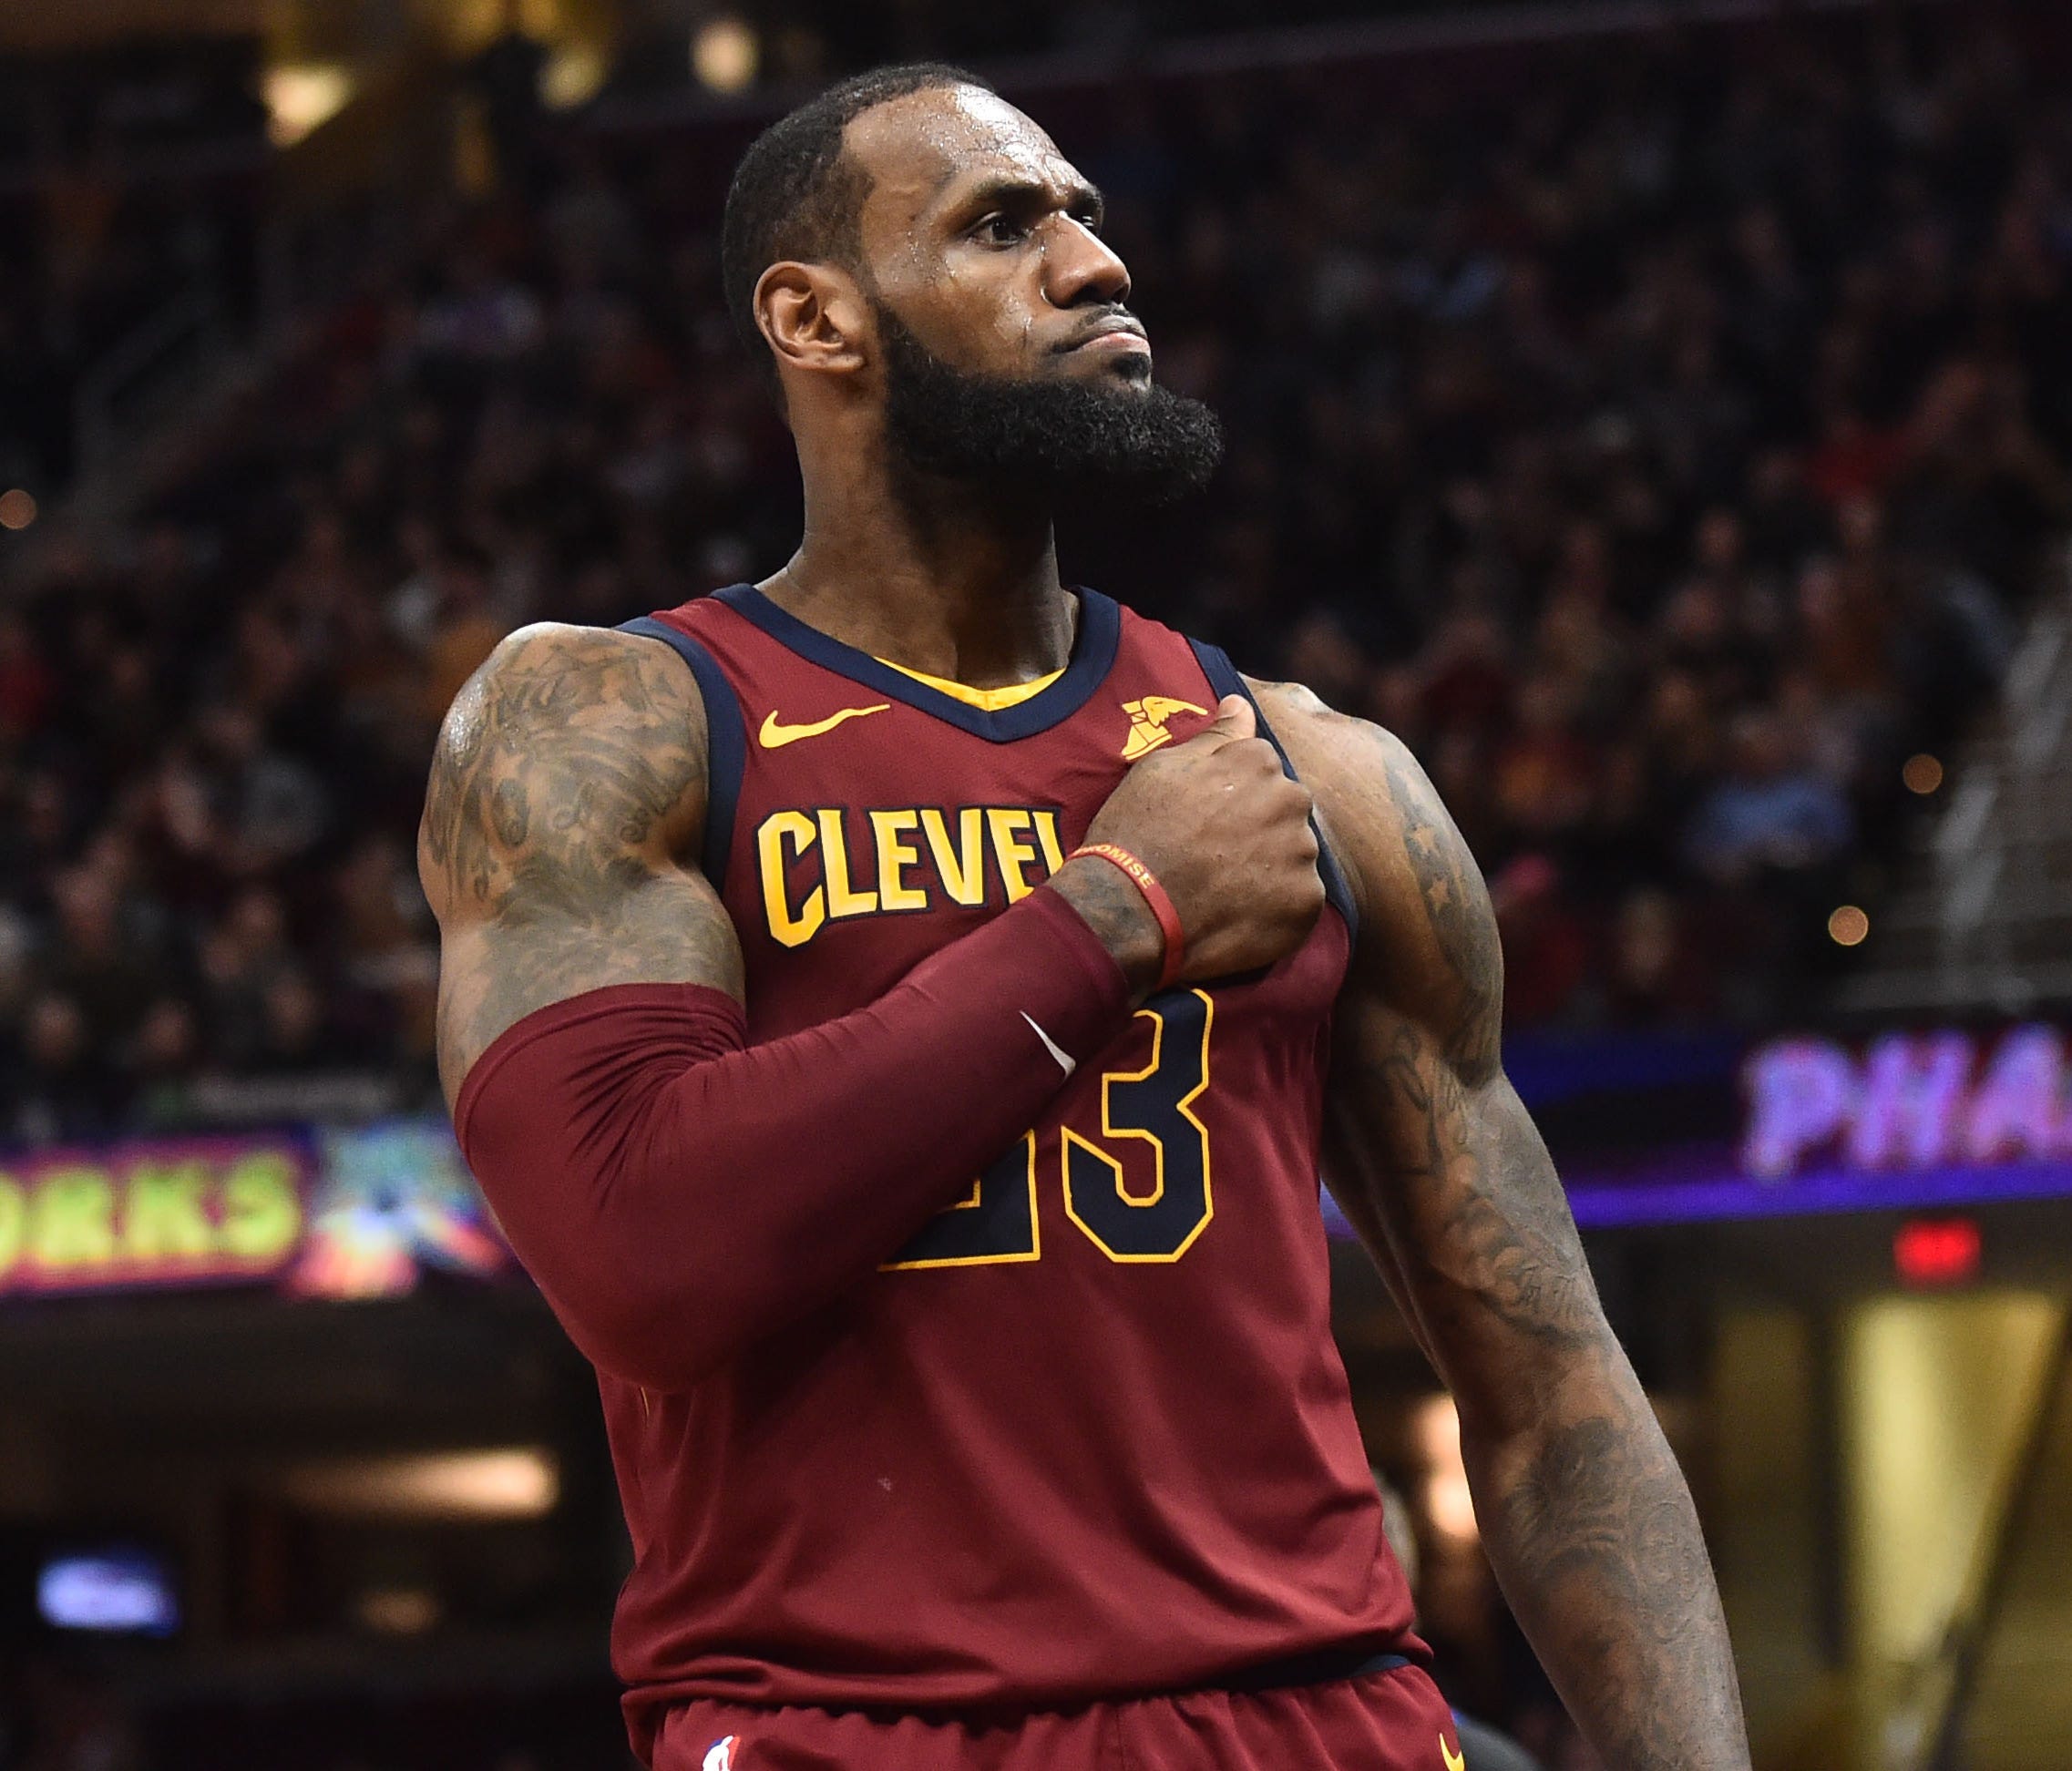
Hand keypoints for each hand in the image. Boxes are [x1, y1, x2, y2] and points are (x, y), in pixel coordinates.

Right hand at [1053, 695, 1323, 989]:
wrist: (1128, 908)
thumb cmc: (1137, 831)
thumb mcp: (1162, 768)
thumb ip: (1215, 737)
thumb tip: (1240, 703)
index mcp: (1260, 761)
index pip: (1263, 771)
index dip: (1231, 798)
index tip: (1204, 821)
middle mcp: (1290, 800)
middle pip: (1285, 811)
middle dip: (1259, 829)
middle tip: (1215, 857)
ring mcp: (1301, 853)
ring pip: (1295, 855)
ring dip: (1270, 869)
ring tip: (1224, 889)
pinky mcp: (1305, 902)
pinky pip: (1299, 899)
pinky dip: (1276, 908)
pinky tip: (1237, 913)